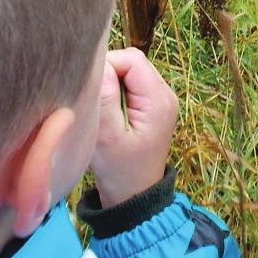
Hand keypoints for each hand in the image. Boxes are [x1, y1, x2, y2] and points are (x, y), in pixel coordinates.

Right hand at [90, 48, 178, 208]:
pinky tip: (109, 114)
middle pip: (132, 62)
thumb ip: (105, 96)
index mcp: (158, 99)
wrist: (134, 198)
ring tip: (102, 110)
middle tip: (95, 102)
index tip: (92, 91)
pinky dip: (116, 93)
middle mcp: (165, 95)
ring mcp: (160, 101)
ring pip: (130, 73)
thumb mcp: (107, 135)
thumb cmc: (120, 172)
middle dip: (109, 75)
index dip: (107, 66)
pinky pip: (131, 85)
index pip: (131, 59)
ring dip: (111, 85)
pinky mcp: (152, 107)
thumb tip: (100, 64)